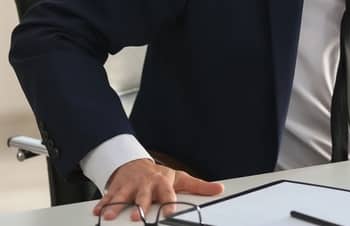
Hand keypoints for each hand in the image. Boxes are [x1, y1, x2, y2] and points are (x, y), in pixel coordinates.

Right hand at [93, 158, 223, 220]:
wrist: (136, 164)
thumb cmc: (160, 176)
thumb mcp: (180, 179)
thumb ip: (199, 187)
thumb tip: (219, 189)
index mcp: (162, 183)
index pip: (167, 193)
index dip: (169, 202)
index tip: (170, 212)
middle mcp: (146, 184)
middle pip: (143, 196)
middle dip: (139, 205)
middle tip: (136, 216)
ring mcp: (130, 186)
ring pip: (122, 196)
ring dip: (115, 206)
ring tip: (109, 216)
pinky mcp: (117, 188)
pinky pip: (108, 196)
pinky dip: (102, 204)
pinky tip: (97, 212)